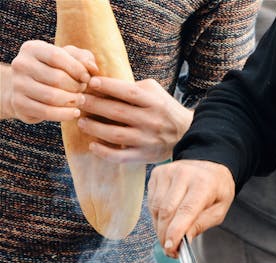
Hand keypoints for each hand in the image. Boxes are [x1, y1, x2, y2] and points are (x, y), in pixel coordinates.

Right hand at [1, 40, 97, 122]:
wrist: (28, 89)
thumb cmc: (55, 70)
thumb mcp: (69, 58)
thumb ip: (83, 58)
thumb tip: (92, 68)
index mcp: (32, 49)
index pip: (57, 57)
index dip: (77, 69)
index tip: (87, 78)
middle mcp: (21, 64)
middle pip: (56, 78)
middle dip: (76, 87)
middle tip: (83, 90)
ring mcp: (17, 85)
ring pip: (52, 97)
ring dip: (72, 101)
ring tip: (80, 100)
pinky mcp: (19, 104)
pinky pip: (46, 112)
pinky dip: (65, 114)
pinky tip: (75, 112)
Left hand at [77, 77, 193, 163]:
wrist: (187, 133)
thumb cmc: (165, 110)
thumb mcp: (156, 92)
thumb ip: (134, 87)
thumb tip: (105, 84)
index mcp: (154, 102)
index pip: (128, 92)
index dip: (108, 86)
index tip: (91, 82)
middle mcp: (150, 121)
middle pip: (117, 112)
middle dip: (94, 105)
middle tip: (79, 100)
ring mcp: (147, 140)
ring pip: (115, 135)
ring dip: (94, 128)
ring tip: (82, 122)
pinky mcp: (144, 155)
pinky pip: (121, 156)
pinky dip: (104, 152)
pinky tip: (93, 145)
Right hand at [148, 160, 234, 256]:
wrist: (211, 167)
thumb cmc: (217, 190)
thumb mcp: (219, 210)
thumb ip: (201, 225)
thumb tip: (183, 240)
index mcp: (204, 183)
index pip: (185, 211)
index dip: (175, 232)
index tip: (171, 248)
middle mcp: (184, 174)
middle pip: (167, 211)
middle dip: (165, 234)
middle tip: (170, 249)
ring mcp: (168, 172)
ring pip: (156, 208)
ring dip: (160, 227)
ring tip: (169, 235)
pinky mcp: (158, 174)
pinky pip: (151, 201)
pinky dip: (157, 215)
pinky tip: (167, 218)